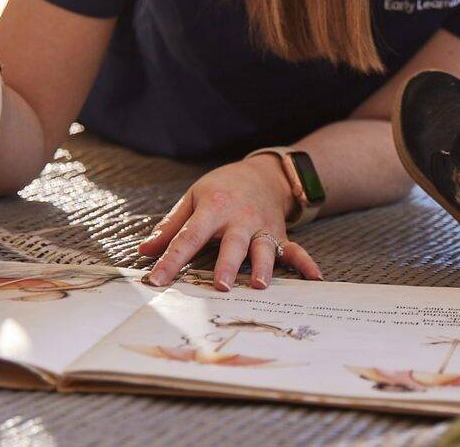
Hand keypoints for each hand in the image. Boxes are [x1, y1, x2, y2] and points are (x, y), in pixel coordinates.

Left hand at [137, 158, 323, 288]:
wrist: (262, 173)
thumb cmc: (221, 188)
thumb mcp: (192, 198)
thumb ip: (171, 226)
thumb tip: (145, 251)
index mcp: (213, 208)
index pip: (188, 236)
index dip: (171, 259)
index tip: (156, 279)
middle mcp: (240, 219)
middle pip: (232, 244)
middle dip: (227, 265)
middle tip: (220, 286)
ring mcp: (262, 228)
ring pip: (264, 249)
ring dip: (262, 267)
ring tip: (258, 285)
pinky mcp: (280, 234)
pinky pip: (294, 250)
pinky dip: (305, 263)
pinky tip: (315, 277)